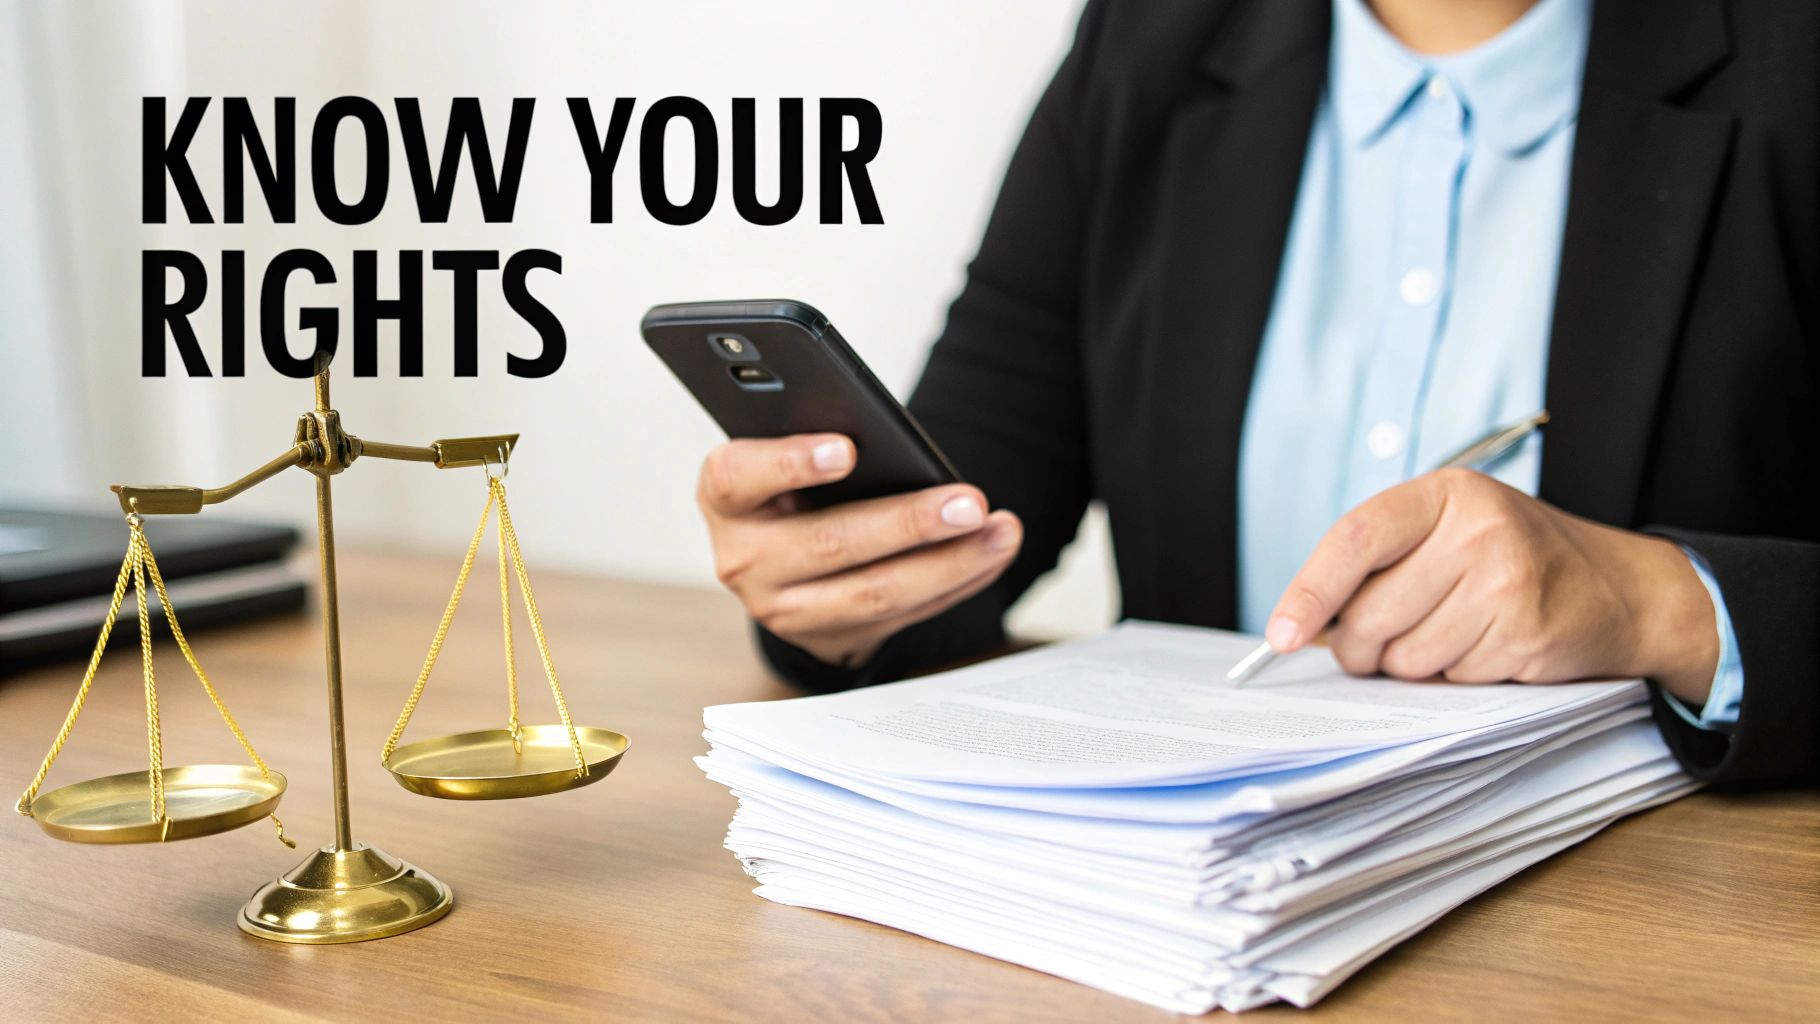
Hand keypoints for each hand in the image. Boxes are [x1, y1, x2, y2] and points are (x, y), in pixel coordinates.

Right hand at [697, 433, 1022, 668]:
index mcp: (726, 497)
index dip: (791, 463)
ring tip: (999, 530)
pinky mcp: (831, 635)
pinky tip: (992, 552)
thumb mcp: (780, 459)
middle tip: (969, 502)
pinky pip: (904, 614)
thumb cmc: (789, 487)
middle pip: (830, 543)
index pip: (741, 476)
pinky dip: (956, 582)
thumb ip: (815, 444)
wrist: (779, 564)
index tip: (847, 449)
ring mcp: (785, 609)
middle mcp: (745, 559)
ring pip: (875, 592)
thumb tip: (890, 440)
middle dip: (908, 523)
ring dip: (949, 562)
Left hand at [1264, 468, 1719, 703]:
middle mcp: (1478, 530)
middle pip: (1370, 613)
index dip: (1309, 592)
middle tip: (1378, 644)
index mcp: (1446, 494)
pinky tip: (1488, 648)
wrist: (1623, 590)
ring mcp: (1506, 581)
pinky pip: (1451, 678)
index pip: (1354, 540)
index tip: (1281, 635)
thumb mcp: (1451, 532)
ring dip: (1412, 664)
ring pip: (1404, 656)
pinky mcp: (1527, 632)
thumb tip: (1305, 626)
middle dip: (1360, 645)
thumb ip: (1381, 563)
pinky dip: (1457, 675)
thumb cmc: (1515, 560)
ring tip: (1451, 634)